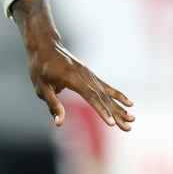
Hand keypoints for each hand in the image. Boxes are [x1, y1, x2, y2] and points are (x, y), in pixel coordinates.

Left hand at [14, 0, 134, 130]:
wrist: (45, 45)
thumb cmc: (40, 67)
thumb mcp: (41, 86)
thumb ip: (53, 104)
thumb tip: (59, 123)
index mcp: (72, 78)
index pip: (90, 97)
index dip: (101, 110)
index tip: (111, 123)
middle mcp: (84, 75)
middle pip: (103, 97)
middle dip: (116, 113)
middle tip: (128, 127)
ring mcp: (89, 73)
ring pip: (107, 92)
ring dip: (120, 107)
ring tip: (132, 119)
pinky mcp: (90, 74)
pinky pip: (106, 86)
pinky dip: (117, 95)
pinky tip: (129, 102)